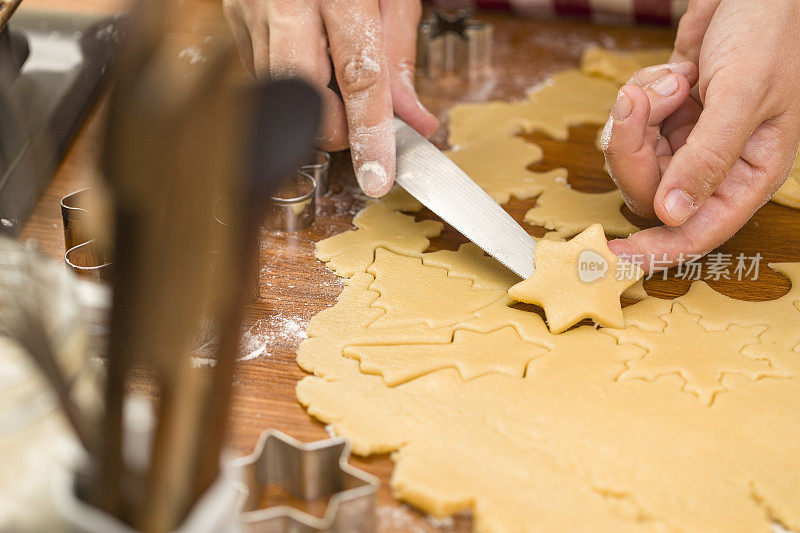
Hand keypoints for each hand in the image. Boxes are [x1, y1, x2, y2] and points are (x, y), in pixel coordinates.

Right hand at [223, 0, 438, 196]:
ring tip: (334, 74)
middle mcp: (284, 3)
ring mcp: (249, 13)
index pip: (359, 79)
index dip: (370, 135)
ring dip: (316, 106)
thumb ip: (400, 53)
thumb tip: (413, 119)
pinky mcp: (230, 20)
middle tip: (361, 119)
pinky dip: (292, 85)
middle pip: (308, 101)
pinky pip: (263, 76)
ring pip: (282, 96)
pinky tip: (307, 58)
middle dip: (338, 128)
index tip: (378, 176)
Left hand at [602, 0, 799, 271]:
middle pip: (650, 190)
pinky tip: (674, 70)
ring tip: (674, 77)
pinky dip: (642, 94)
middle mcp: (716, 165)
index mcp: (750, 174)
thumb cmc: (772, 33)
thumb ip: (708, 158)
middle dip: (635, 148)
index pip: (698, 231)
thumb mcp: (744, 95)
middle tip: (640, 102)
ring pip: (635, 156)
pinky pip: (632, 123)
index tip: (613, 257)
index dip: (656, 249)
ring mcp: (688, 140)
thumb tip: (672, 214)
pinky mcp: (668, 116)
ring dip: (640, 113)